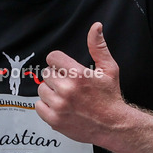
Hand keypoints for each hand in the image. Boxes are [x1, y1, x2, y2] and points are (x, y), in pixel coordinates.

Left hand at [35, 22, 125, 143]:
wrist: (113, 126)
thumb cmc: (110, 97)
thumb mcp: (109, 68)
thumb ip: (98, 47)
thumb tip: (95, 27)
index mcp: (78, 75)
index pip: (52, 58)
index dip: (58, 62)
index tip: (64, 68)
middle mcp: (67, 90)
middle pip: (46, 74)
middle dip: (56, 77)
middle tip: (69, 85)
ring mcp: (59, 106)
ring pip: (41, 89)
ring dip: (51, 91)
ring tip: (65, 96)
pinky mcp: (54, 120)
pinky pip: (38, 106)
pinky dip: (46, 106)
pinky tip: (60, 106)